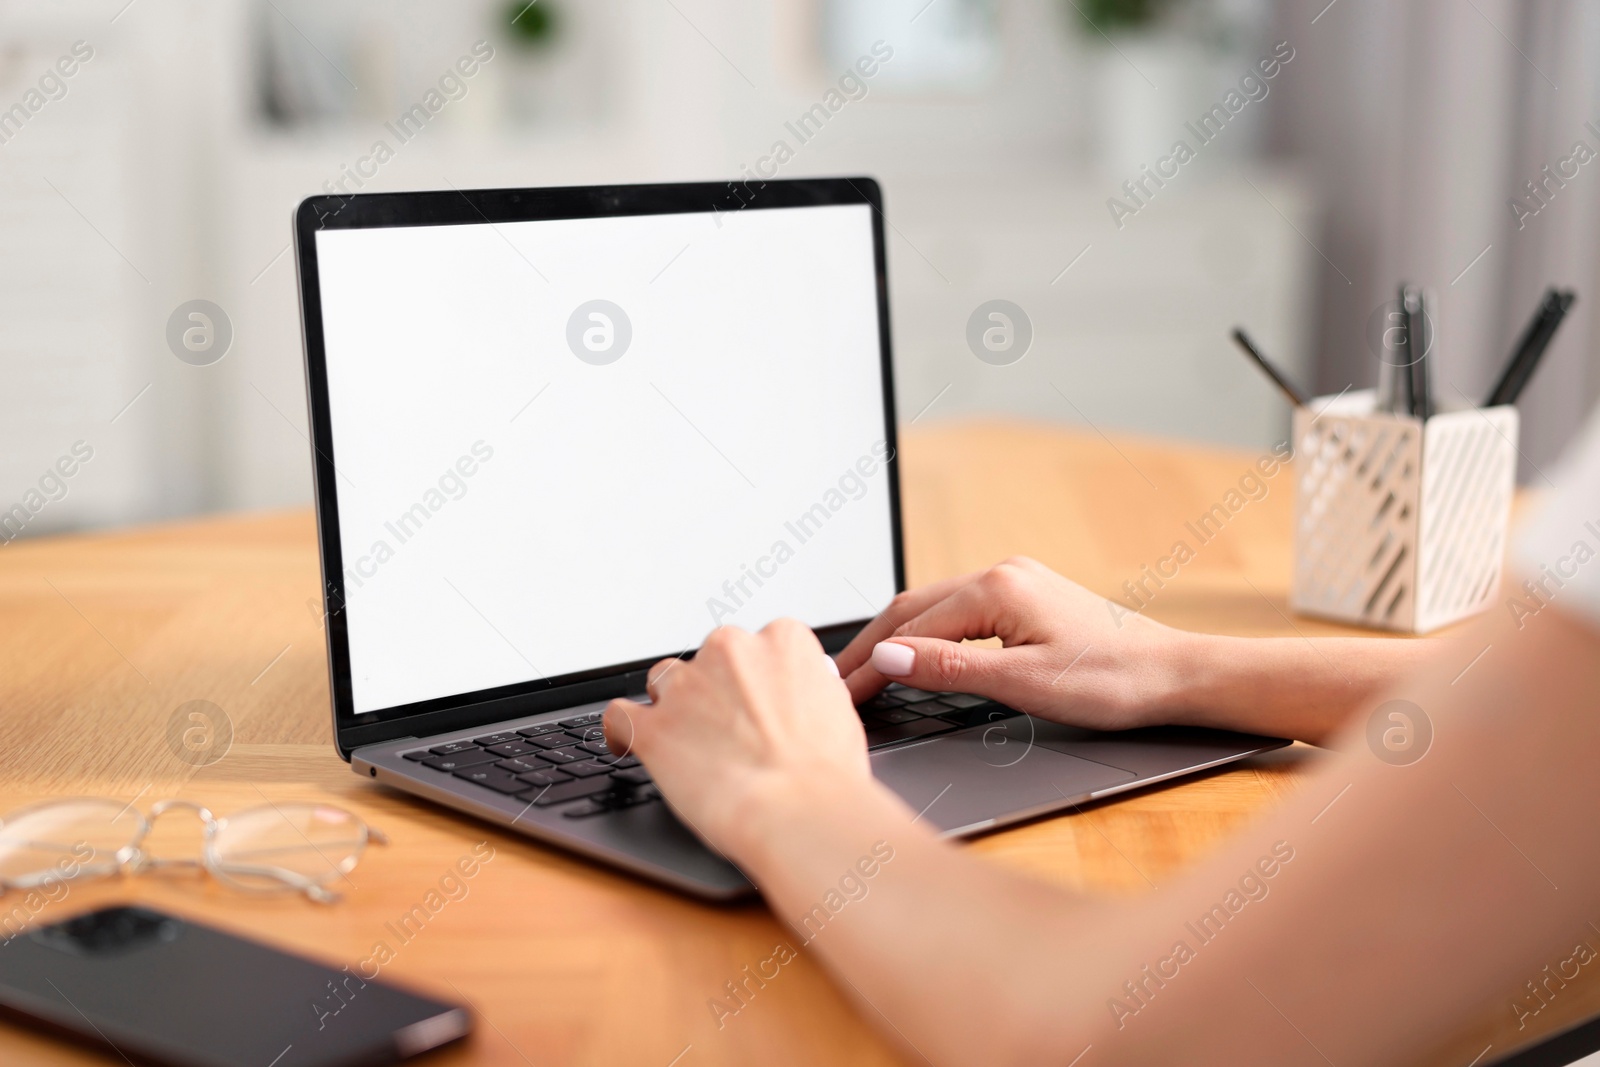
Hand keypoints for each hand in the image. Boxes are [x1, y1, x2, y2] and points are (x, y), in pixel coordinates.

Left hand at [603, 619, 874, 860]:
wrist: (798, 809)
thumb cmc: (825, 773)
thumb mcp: (837, 711)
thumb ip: (808, 689)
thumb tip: (798, 696)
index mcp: (781, 641)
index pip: (759, 644)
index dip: (754, 677)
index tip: (755, 700)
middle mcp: (730, 649)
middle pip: (709, 658)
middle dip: (714, 689)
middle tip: (729, 731)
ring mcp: (686, 686)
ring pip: (664, 681)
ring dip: (672, 706)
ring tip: (686, 742)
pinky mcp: (653, 727)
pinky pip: (619, 716)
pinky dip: (621, 731)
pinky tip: (626, 745)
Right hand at [835, 556, 1186, 731]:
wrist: (1175, 674)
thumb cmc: (1113, 681)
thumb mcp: (1023, 684)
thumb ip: (950, 668)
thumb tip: (889, 657)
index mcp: (996, 588)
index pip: (910, 628)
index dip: (870, 664)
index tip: (840, 695)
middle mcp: (1001, 573)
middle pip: (913, 607)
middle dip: (871, 644)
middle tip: (836, 683)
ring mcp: (1015, 581)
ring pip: (934, 606)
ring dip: (896, 636)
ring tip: (863, 669)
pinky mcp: (1027, 596)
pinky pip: (959, 610)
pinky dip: (927, 632)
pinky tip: (915, 651)